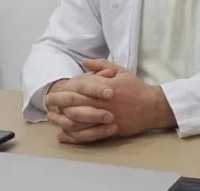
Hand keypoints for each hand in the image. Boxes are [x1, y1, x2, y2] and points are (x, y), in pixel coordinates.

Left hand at [55, 60, 176, 143]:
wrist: (152, 106)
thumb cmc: (136, 88)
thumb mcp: (120, 71)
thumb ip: (101, 66)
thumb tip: (84, 62)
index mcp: (104, 88)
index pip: (79, 89)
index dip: (64, 91)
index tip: (54, 91)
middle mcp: (102, 103)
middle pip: (75, 105)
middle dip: (58, 104)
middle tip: (48, 103)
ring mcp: (105, 118)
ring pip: (78, 122)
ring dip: (62, 121)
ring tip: (52, 118)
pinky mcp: (108, 130)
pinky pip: (87, 135)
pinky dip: (73, 137)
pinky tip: (63, 135)